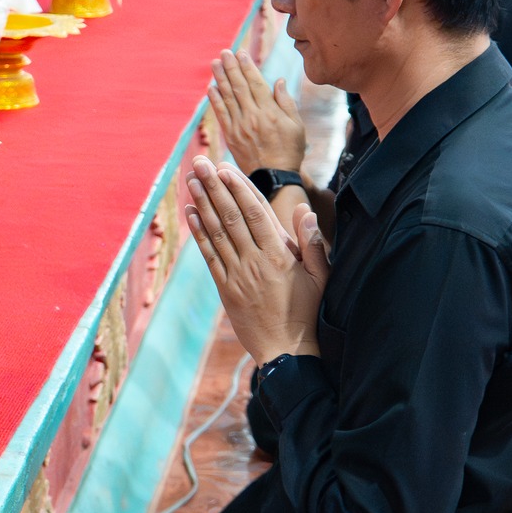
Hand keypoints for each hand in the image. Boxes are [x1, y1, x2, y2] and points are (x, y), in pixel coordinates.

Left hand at [183, 157, 326, 365]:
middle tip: (200, 162)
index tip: (225, 168)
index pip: (255, 212)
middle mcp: (255, 261)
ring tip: (191, 179)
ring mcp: (237, 274)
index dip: (238, 188)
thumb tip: (306, 211)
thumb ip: (313, 243)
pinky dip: (199, 233)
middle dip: (214, 186)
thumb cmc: (307, 311)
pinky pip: (209, 256)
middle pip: (230, 215)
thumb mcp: (320, 277)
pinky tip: (191, 212)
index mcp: (279, 255)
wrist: (286, 351)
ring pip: (216, 232)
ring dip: (202, 202)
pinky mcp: (225, 288)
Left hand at [208, 49, 306, 174]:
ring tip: (215, 64)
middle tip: (224, 52)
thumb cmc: (290, 151)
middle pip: (239, 87)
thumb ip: (286, 102)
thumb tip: (277, 81)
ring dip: (220, 79)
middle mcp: (253, 116)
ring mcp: (240, 126)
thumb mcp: (296, 125)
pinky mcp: (231, 136)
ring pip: (228, 97)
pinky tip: (211, 88)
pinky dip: (215, 100)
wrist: (274, 178)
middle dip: (231, 67)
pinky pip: (221, 114)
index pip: (255, 83)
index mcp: (270, 112)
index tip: (240, 53)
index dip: (247, 67)